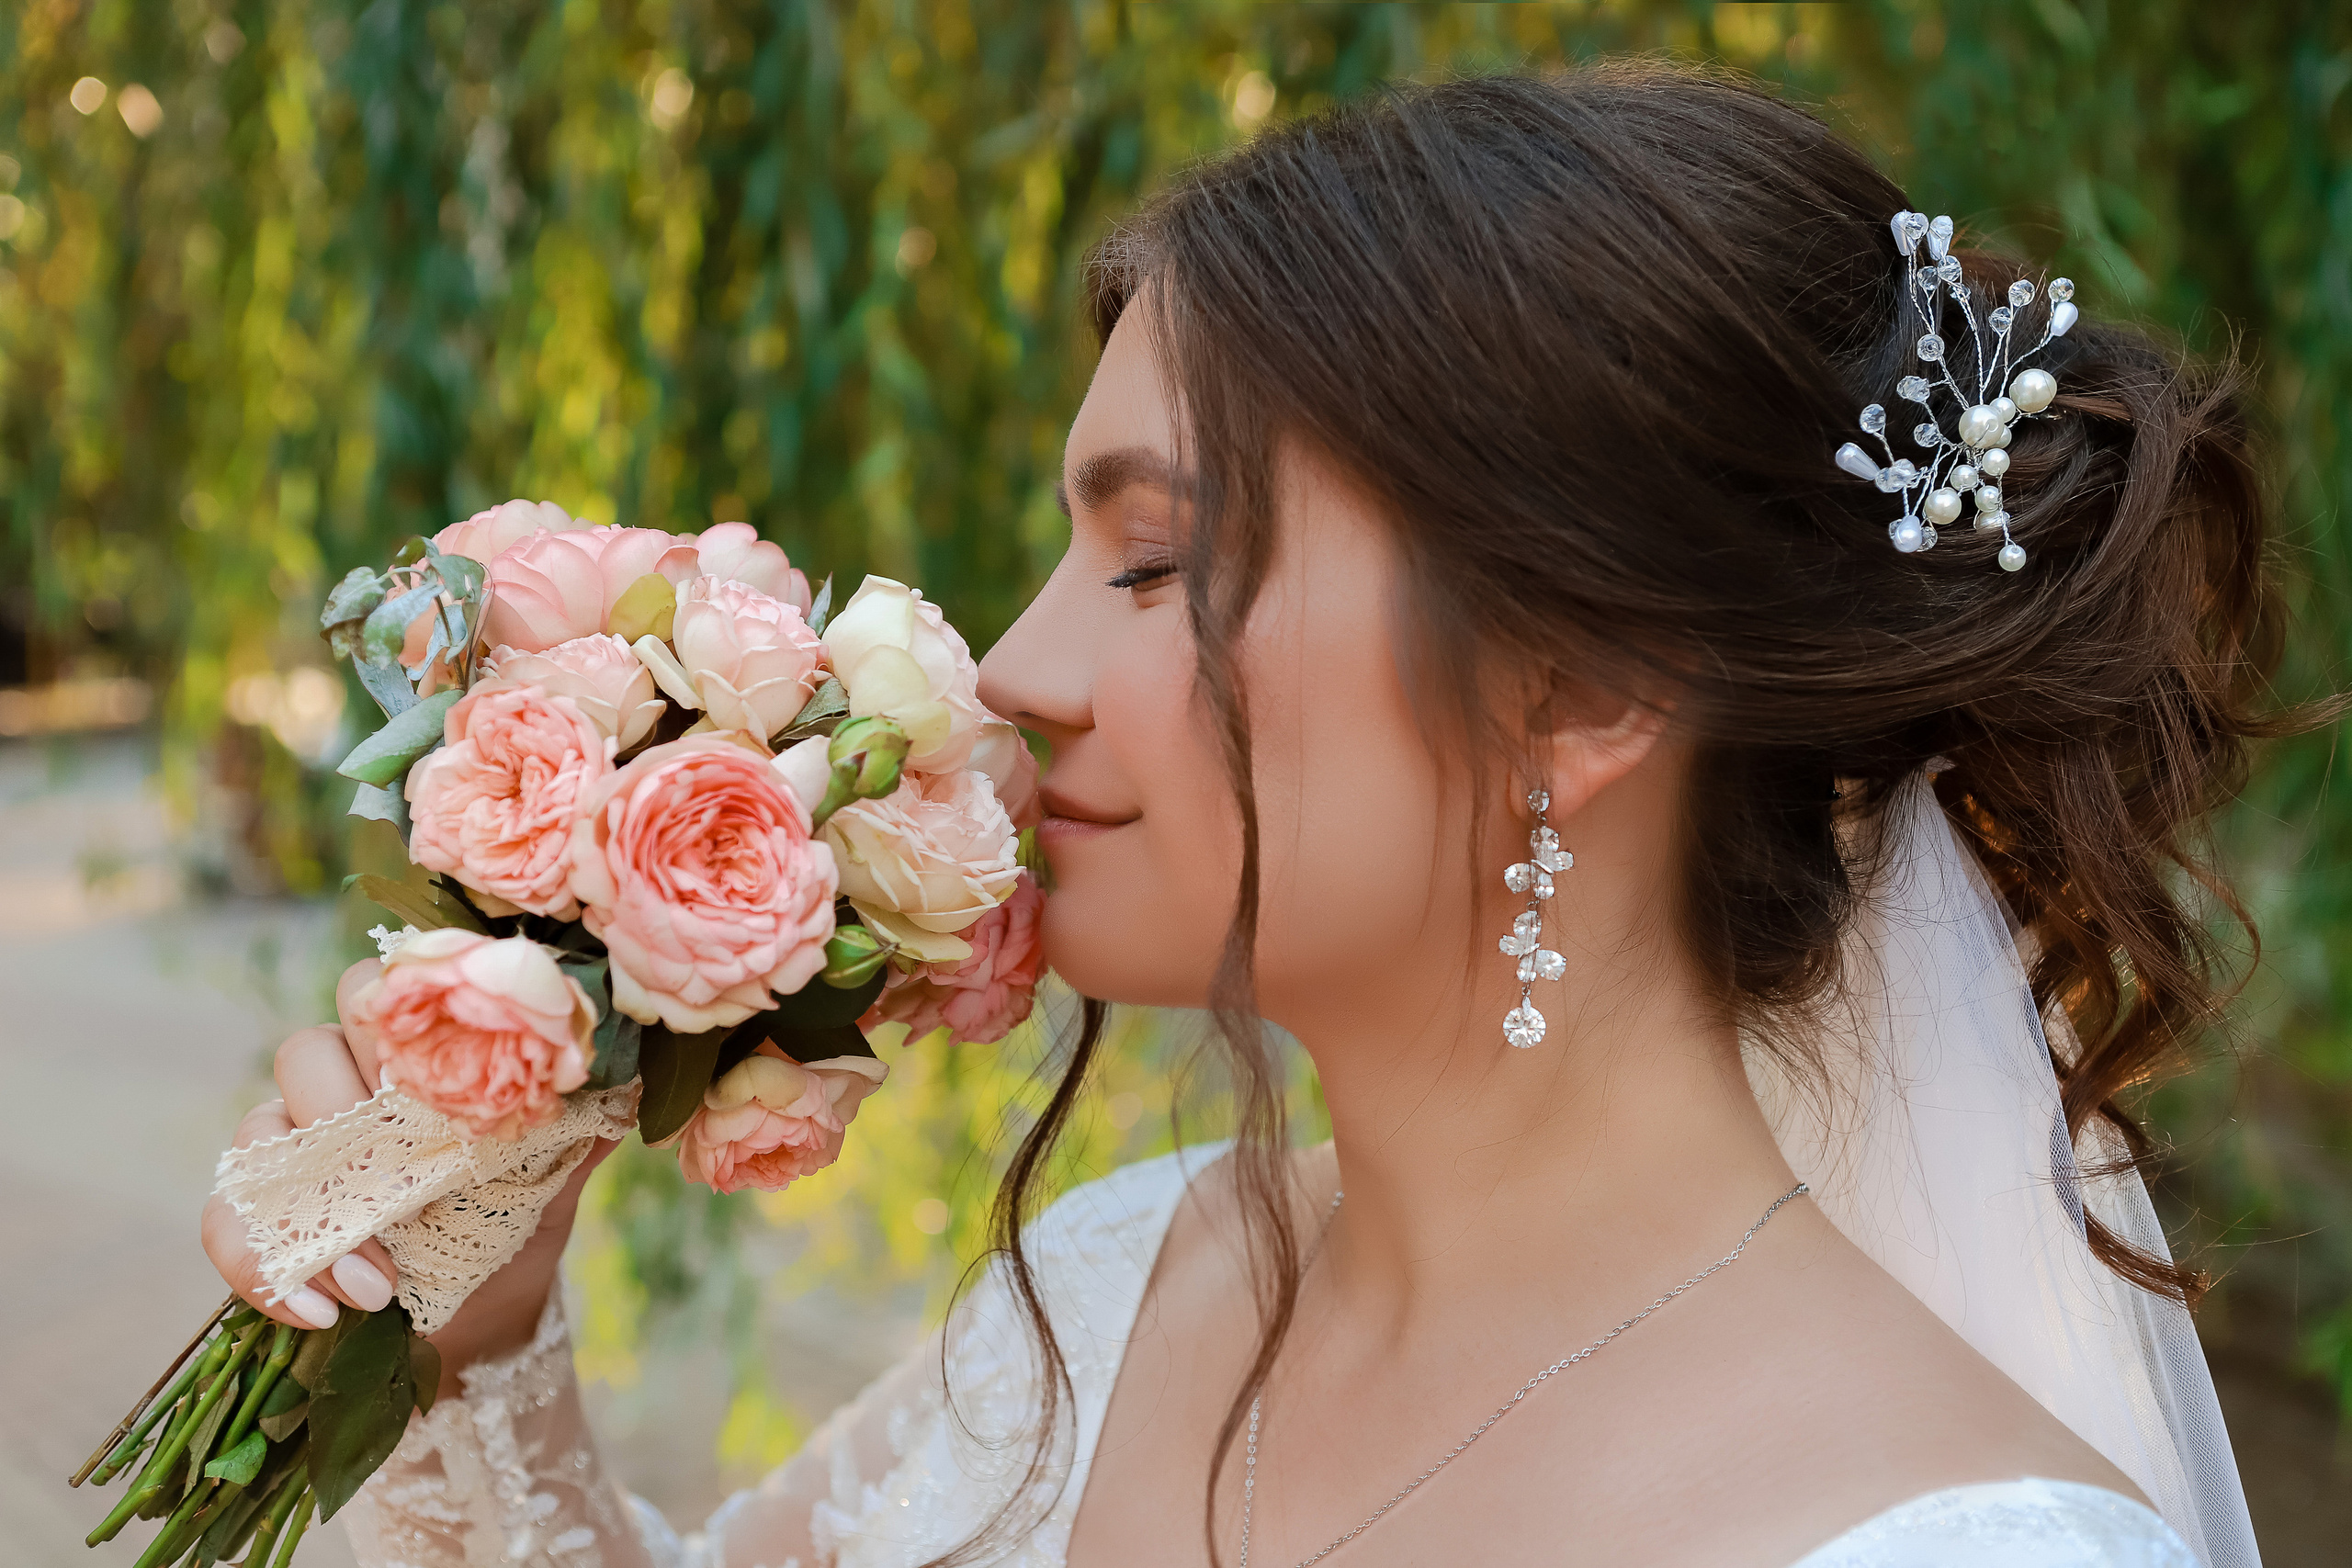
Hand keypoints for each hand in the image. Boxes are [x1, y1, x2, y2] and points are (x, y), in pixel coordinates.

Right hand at [201, 957, 615, 1400]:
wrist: (484, 1315)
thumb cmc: (516, 1219)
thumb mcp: (555, 1173)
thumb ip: (577, 1119)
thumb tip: (622, 1075)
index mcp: (409, 1055)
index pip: (379, 990)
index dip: (398, 1023)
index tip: (438, 1083)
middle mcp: (339, 1086)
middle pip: (306, 1048)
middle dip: (345, 1106)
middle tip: (400, 1177)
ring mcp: (289, 1151)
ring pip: (261, 1131)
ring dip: (315, 1203)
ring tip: (380, 1280)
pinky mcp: (259, 1218)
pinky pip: (228, 1223)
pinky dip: (267, 1268)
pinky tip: (323, 1309)